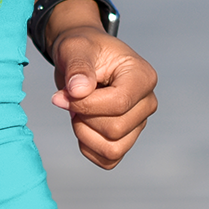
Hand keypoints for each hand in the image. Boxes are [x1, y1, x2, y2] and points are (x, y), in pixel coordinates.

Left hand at [50, 27, 157, 168]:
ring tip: (78, 112)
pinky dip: (88, 147)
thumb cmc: (82, 49)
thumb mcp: (75, 48)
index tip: (61, 95)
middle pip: (115, 130)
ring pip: (113, 149)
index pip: (118, 104)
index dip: (85, 105)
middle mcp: (147, 102)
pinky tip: (81, 125)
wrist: (82, 57)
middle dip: (83, 118)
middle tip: (71, 99)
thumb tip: (79, 91)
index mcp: (143, 77)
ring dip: (85, 134)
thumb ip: (78, 67)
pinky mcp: (126, 138)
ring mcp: (138, 123)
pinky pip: (108, 159)